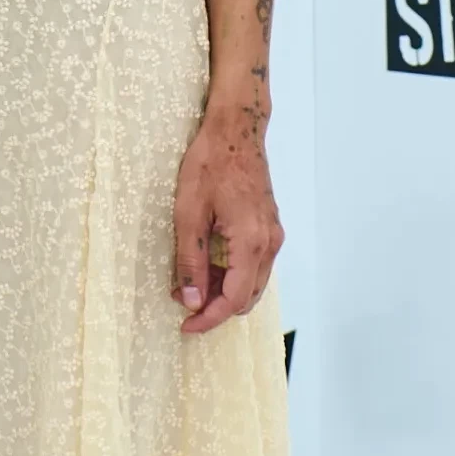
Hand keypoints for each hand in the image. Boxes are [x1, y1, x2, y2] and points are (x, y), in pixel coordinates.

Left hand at [170, 103, 282, 335]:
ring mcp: (272, 235)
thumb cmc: (210, 163)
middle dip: (215, 306)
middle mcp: (268, 243)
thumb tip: (190, 299)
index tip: (186, 326)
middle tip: (182, 299)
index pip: (234, 299)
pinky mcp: (269, 227)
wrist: (236, 129)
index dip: (209, 318)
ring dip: (223, 290)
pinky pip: (254, 264)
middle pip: (247, 296)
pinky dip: (232, 274)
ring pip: (252, 282)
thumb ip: (191, 260)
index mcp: (250, 242)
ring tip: (189, 281)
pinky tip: (207, 264)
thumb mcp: (188, 213)